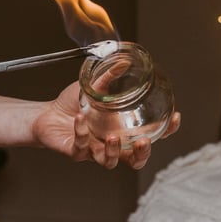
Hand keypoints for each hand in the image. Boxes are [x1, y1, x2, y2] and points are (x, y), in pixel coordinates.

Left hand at [32, 81, 180, 169]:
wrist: (46, 113)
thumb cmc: (72, 104)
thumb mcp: (94, 86)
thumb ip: (109, 75)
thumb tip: (124, 60)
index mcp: (122, 128)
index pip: (151, 134)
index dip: (167, 130)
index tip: (174, 117)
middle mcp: (112, 143)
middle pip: (136, 159)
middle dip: (143, 153)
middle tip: (142, 141)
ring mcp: (94, 150)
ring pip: (111, 161)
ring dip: (113, 151)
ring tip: (111, 137)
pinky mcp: (77, 152)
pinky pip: (82, 148)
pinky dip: (82, 132)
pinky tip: (80, 119)